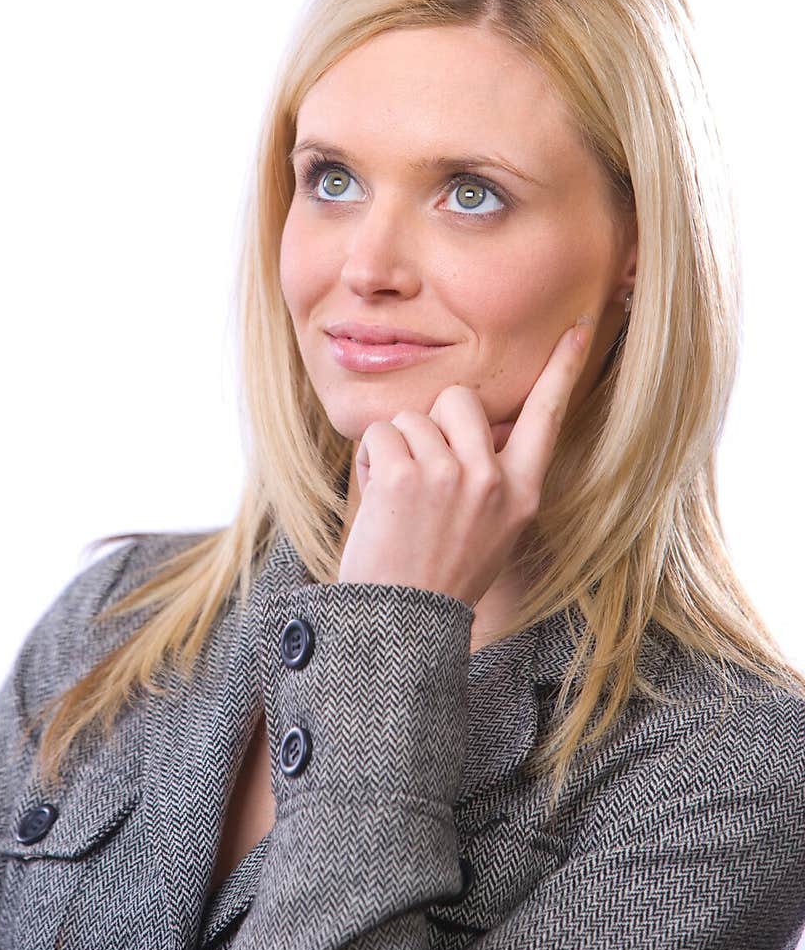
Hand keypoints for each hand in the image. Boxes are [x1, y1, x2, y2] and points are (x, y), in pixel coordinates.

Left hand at [336, 316, 594, 607]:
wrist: (401, 621)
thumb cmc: (440, 571)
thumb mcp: (493, 529)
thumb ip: (494, 476)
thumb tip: (480, 424)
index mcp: (522, 492)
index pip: (547, 417)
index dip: (563, 370)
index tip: (579, 328)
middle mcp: (492, 480)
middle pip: (459, 398)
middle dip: (433, 421)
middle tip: (424, 472)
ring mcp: (450, 476)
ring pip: (413, 418)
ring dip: (396, 448)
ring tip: (399, 498)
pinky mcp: (406, 477)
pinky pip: (381, 434)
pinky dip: (371, 458)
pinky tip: (379, 497)